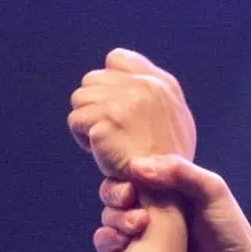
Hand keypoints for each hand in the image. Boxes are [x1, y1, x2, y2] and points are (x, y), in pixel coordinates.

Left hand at [67, 45, 195, 175]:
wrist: (166, 192)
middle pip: (92, 79)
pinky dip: (83, 138)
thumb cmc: (166, 162)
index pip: (117, 59)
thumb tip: (122, 73)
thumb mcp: (174, 119)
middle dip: (95, 104)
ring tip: (106, 141)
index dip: (108, 82)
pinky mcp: (106, 120)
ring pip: (80, 98)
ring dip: (87, 121)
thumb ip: (152, 93)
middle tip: (110, 130)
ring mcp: (125, 102)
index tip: (114, 107)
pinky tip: (101, 151)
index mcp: (162, 83)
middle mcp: (144, 86)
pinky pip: (76, 121)